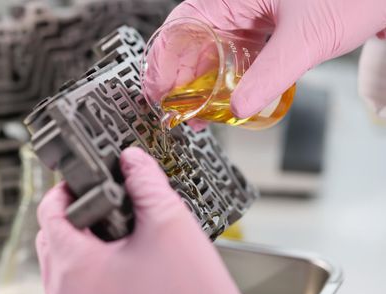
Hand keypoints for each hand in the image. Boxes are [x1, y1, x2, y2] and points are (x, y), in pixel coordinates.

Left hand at [36, 147, 265, 293]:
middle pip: (51, 246)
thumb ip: (146, 183)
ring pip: (61, 279)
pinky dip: (86, 291)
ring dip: (79, 259)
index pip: (48, 214)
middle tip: (101, 217)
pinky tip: (118, 286)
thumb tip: (132, 161)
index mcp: (77, 267)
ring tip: (115, 252)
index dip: (63, 193)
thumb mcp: (171, 225)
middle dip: (71, 224)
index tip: (80, 188)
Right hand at [146, 0, 385, 119]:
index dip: (164, 59)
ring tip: (197, 113)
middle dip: (180, 78)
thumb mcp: (305, 38)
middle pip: (194, 41)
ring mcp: (254, 15)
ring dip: (202, 82)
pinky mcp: (268, 28)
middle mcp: (238, 3)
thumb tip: (239, 108)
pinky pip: (237, 54)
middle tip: (175, 111)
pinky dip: (227, 77)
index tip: (158, 91)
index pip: (183, 24)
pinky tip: (225, 97)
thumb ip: (270, 75)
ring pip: (214, 50)